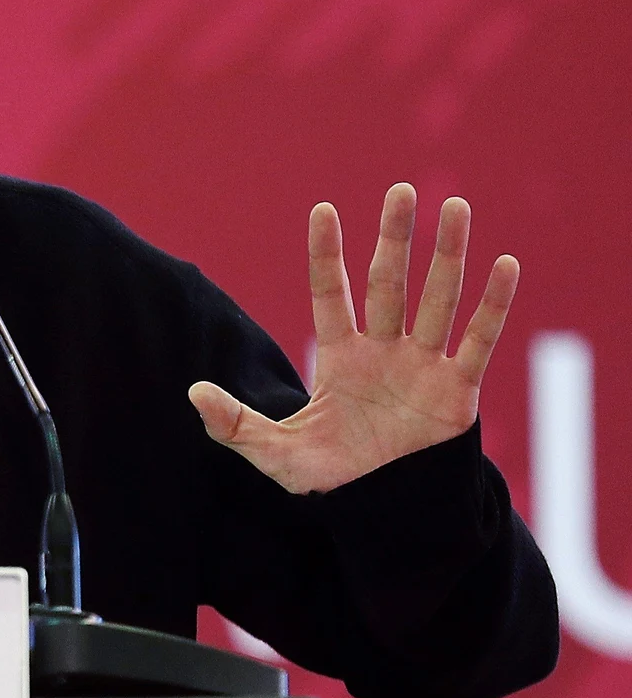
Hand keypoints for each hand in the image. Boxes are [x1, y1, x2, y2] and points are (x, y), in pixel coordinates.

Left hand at [188, 183, 518, 493]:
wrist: (386, 507)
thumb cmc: (331, 475)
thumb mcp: (274, 453)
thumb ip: (235, 425)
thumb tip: (193, 393)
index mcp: (339, 357)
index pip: (329, 295)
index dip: (325, 256)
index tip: (322, 211)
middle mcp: (383, 350)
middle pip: (388, 283)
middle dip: (394, 238)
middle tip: (400, 191)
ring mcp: (422, 364)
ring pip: (436, 299)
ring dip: (446, 254)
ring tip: (454, 205)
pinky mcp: (457, 388)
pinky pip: (478, 340)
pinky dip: (493, 305)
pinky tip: (504, 264)